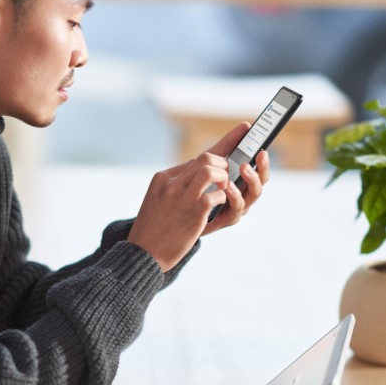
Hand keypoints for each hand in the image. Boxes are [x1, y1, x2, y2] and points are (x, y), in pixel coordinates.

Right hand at [127, 122, 269, 271]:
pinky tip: (217, 206)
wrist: (143, 254)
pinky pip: (218, 193)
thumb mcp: (158, 200)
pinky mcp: (194, 210)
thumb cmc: (154, 229)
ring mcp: (182, 195)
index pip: (196, 157)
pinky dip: (223, 197)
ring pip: (212, 169)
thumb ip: (177, 186)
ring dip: (224, 178)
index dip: (224, 144)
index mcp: (163, 178)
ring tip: (223, 189)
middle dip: (224, 164)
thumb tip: (203, 173)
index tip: (242, 130)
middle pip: (206, 157)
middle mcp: (171, 182)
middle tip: (227, 177)